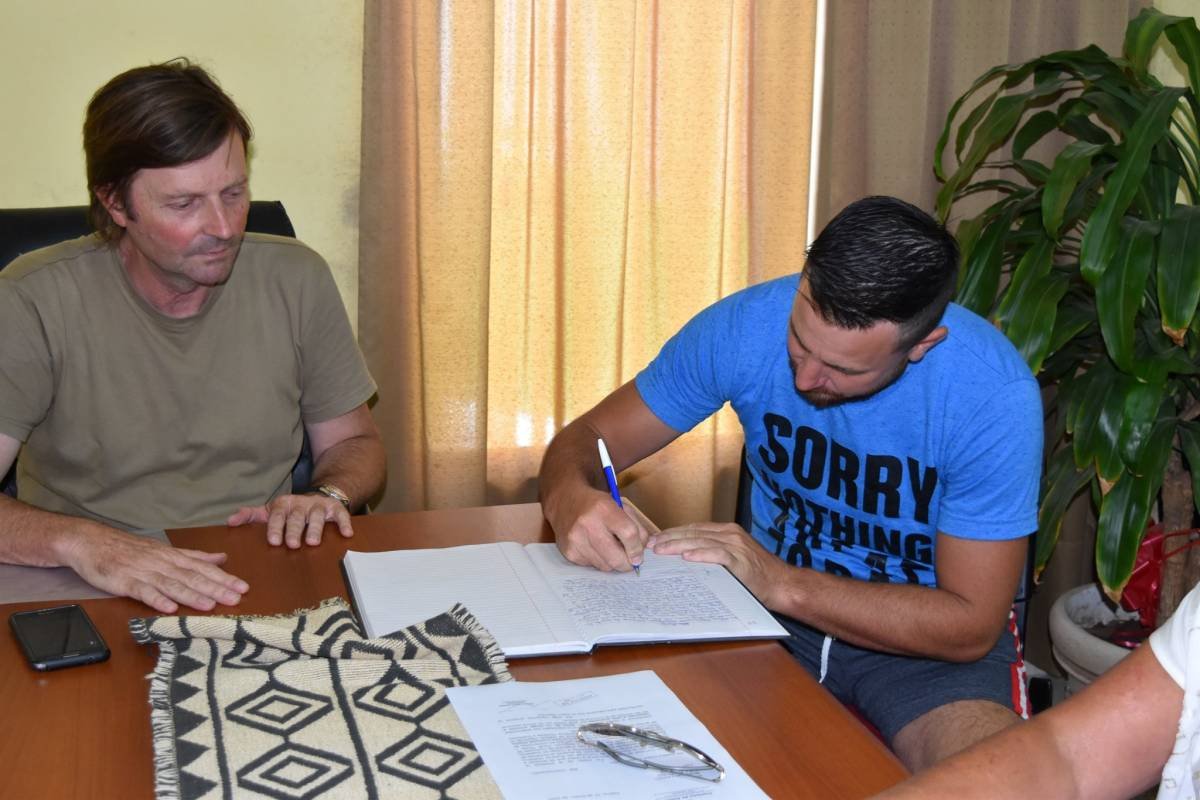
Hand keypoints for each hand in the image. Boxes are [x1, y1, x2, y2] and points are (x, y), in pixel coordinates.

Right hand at [61, 527, 247, 613]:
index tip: (243, 587)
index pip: (203, 567)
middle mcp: (162, 562)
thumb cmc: (129, 549)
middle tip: (236, 597)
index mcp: (172, 556)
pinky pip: (143, 591)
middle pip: (192, 576)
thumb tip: (221, 558)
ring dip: (192, 595)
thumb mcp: (165, 550)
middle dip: (215, 587)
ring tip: (211, 605)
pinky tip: (169, 608)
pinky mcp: (124, 581)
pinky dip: (157, 600)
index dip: (223, 577)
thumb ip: (193, 556)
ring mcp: (143, 572)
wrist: (91, 542)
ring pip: (172, 584)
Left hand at [227, 493, 352, 547]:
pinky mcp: (335, 508)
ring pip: (317, 516)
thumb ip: (251, 516)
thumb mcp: (270, 511)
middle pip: (296, 517)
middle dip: (294, 530)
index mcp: (283, 504)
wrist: (318, 496)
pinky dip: (344, 523)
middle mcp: (301, 504)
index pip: (277, 515)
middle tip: (292, 545)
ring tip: (313, 542)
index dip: (275, 527)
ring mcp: (318, 506)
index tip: (273, 541)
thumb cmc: (290, 510)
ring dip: (315, 528)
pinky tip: (346, 533)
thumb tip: (230, 522)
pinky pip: (341, 514)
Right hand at [550, 487, 649, 571]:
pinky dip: (598, 561)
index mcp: (604, 508)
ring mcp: (576, 540)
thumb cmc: (597, 504)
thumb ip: (636, 526)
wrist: (565, 501)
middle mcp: (588, 524)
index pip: (628, 534)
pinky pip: (591, 566)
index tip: (639, 555)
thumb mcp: (620, 506)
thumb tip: (644, 548)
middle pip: (616, 557)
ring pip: (605, 566)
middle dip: (627, 564)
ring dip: (612, 562)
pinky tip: (596, 549)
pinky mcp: (569, 551)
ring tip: (611, 550)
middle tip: (630, 562)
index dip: (637, 548)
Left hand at [651, 522, 786, 605]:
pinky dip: (701, 554)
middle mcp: (730, 535)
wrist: (782, 584)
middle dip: (669, 538)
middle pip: (693, 533)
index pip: (693, 529)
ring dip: (678, 545)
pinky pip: (717, 555)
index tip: (655, 540)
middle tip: (651, 546)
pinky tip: (687, 557)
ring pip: (701, 541)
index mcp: (727, 532)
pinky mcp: (741, 560)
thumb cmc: (757, 575)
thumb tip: (683, 558)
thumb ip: (712, 553)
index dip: (672, 533)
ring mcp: (736, 546)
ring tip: (661, 551)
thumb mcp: (733, 557)